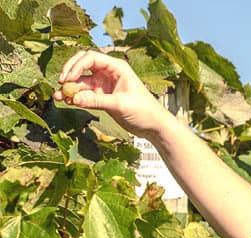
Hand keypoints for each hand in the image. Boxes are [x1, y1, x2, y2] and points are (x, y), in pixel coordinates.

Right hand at [54, 50, 170, 137]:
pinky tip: (66, 101)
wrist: (153, 126)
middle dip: (70, 73)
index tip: (68, 79)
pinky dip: (75, 97)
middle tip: (60, 83)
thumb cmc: (144, 111)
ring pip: (81, 82)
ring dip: (69, 88)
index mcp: (117, 67)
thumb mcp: (120, 104)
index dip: (76, 65)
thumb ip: (97, 101)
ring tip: (58, 97)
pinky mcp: (102, 97)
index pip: (91, 58)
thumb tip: (73, 99)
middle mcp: (109, 73)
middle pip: (82, 65)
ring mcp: (104, 85)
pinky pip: (85, 94)